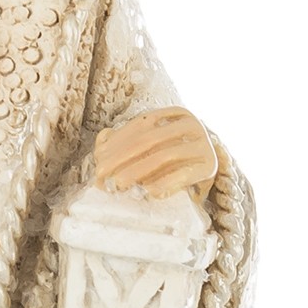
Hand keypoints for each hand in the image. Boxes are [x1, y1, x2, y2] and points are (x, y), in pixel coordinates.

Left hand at [93, 107, 216, 198]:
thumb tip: (103, 140)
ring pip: (163, 156)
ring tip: (118, 185)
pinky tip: (147, 193)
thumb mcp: (149, 147)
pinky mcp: (209, 166)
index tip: (98, 161)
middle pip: (148, 140)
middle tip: (102, 177)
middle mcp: (191, 125)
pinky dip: (163, 183)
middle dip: (121, 159)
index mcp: (174, 114)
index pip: (140, 125)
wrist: (204, 173)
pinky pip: (183, 174)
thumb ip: (123, 141)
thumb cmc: (170, 159)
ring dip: (137, 171)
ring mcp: (203, 144)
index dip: (116, 143)